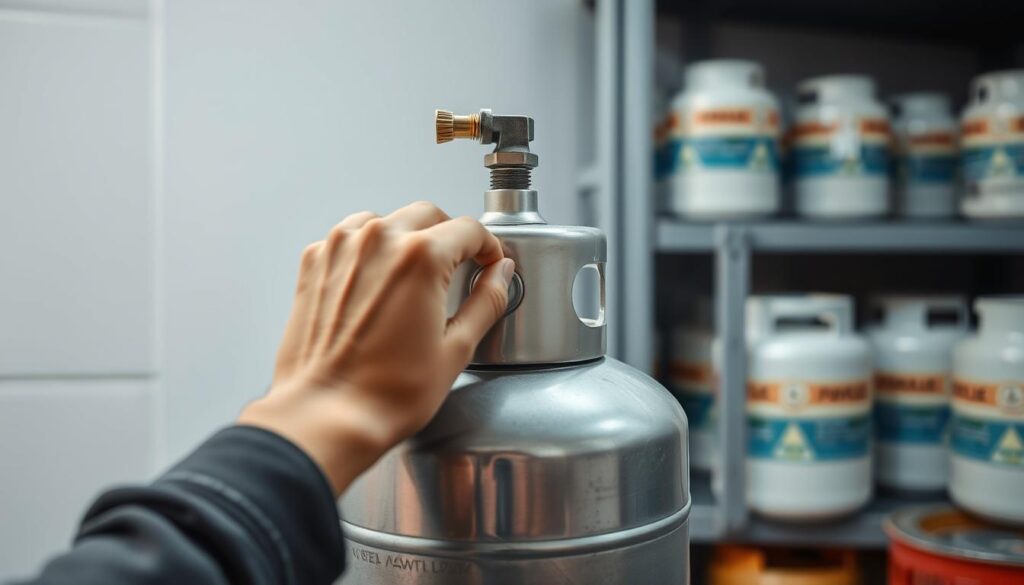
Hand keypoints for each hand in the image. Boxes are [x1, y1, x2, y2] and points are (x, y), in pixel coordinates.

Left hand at [238, 202, 513, 494]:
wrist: (326, 414)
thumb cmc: (385, 393)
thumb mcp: (456, 349)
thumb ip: (487, 301)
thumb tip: (501, 275)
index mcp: (420, 257)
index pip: (469, 229)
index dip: (488, 247)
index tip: (488, 262)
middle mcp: (378, 240)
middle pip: (428, 216)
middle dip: (450, 238)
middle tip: (458, 270)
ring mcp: (341, 248)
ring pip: (387, 221)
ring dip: (408, 240)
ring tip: (415, 281)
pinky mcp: (315, 262)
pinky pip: (351, 239)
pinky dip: (370, 251)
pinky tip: (378, 286)